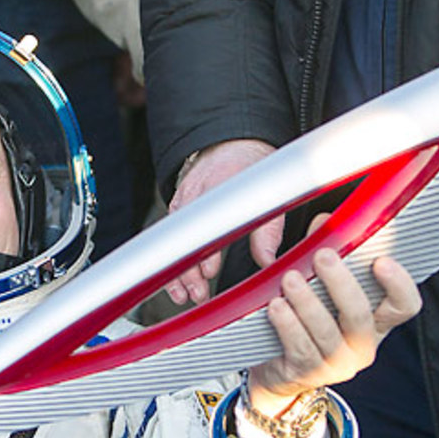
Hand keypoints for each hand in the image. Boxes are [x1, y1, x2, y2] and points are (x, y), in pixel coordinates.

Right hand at [164, 139, 277, 304]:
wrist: (232, 143)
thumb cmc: (249, 165)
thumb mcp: (267, 194)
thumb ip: (268, 229)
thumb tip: (267, 259)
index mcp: (216, 189)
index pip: (204, 224)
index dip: (205, 250)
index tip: (208, 270)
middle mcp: (194, 196)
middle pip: (182, 238)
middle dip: (186, 270)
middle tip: (196, 293)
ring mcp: (182, 202)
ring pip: (172, 241)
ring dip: (176, 270)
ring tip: (183, 294)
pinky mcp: (178, 208)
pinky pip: (170, 237)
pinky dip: (171, 260)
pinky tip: (177, 280)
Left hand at [247, 249, 420, 411]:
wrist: (279, 367)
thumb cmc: (305, 316)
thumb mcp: (320, 281)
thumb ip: (326, 249)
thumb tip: (325, 221)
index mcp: (376, 320)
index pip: (405, 305)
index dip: (399, 284)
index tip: (381, 261)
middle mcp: (362, 344)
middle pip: (360, 315)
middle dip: (340, 283)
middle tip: (322, 256)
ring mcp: (336, 363)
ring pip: (326, 332)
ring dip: (308, 302)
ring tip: (290, 279)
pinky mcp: (307, 373)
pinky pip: (300, 348)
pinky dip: (288, 324)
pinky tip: (276, 306)